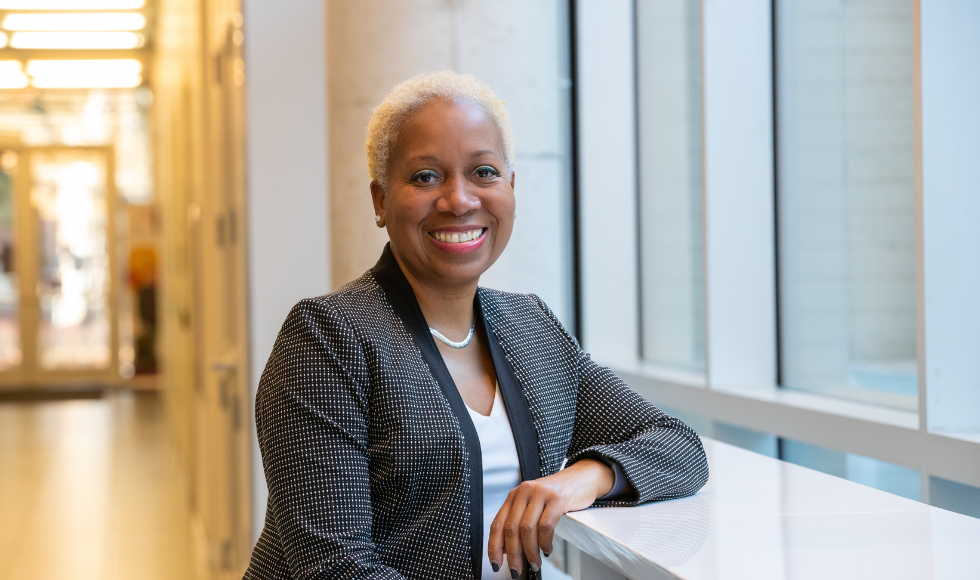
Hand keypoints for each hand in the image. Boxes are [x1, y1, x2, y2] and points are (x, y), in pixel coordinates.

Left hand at [488, 459, 614, 576]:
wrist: (582, 477)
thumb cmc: (557, 494)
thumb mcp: (533, 504)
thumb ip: (519, 521)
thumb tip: (507, 549)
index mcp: (515, 495)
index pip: (497, 523)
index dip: (494, 546)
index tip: (495, 563)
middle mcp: (524, 492)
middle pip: (511, 528)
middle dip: (513, 554)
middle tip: (516, 569)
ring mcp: (540, 493)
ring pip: (527, 529)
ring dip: (530, 552)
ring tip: (535, 563)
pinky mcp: (557, 498)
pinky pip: (546, 526)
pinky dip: (544, 542)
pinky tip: (547, 549)